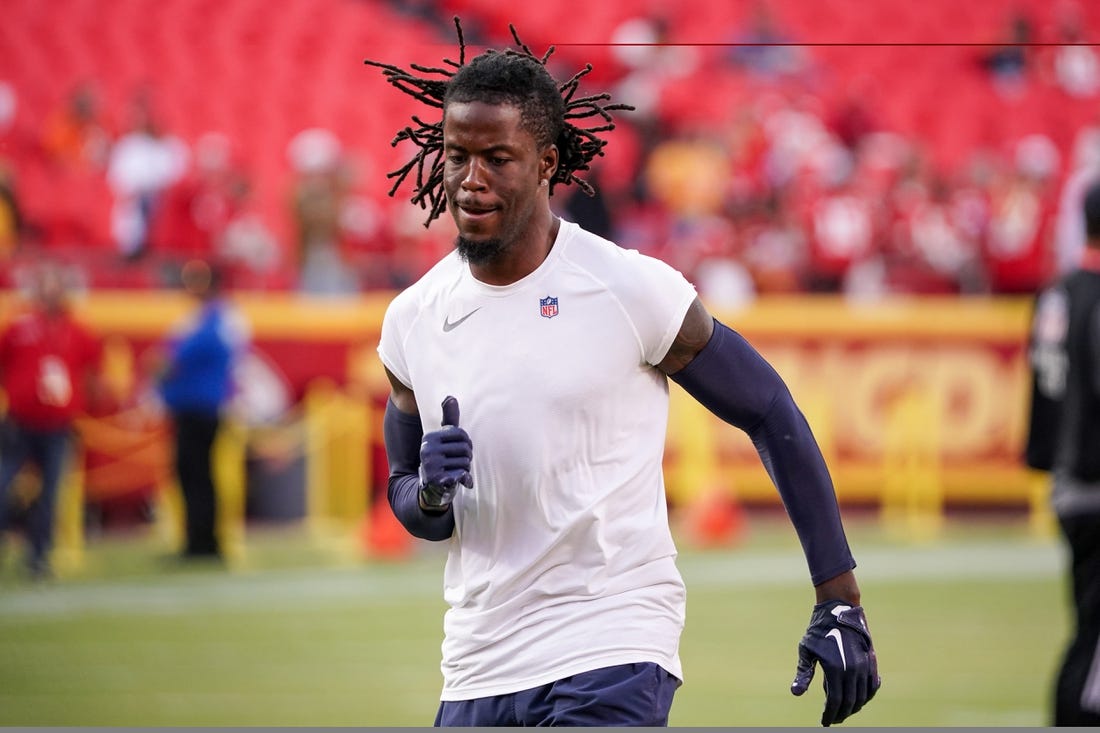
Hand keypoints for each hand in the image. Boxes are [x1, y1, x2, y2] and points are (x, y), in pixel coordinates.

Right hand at [418, 396, 472, 512]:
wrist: (432, 486)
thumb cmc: (442, 457)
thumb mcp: (444, 438)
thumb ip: (449, 419)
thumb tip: (450, 397)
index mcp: (430, 437)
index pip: (461, 434)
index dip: (466, 443)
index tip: (459, 449)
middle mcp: (427, 449)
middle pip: (465, 449)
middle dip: (467, 457)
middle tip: (458, 463)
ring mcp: (431, 465)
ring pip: (465, 463)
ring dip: (465, 469)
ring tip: (455, 471)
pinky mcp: (437, 480)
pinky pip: (462, 475)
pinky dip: (466, 479)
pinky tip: (463, 482)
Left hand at [791, 600, 880, 725]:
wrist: (839, 608)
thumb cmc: (819, 629)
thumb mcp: (806, 650)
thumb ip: (803, 673)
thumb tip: (796, 693)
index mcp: (835, 669)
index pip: (835, 701)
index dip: (830, 714)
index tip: (824, 722)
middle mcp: (853, 670)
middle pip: (850, 702)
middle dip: (842, 713)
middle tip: (833, 719)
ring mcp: (864, 666)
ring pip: (863, 696)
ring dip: (854, 707)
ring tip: (844, 711)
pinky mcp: (871, 660)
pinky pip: (872, 684)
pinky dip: (868, 695)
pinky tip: (861, 698)